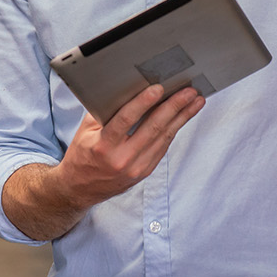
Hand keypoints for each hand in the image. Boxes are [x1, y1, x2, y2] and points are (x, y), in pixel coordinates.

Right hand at [49, 84, 203, 208]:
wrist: (81, 188)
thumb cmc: (83, 153)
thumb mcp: (85, 131)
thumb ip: (104, 112)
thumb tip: (128, 89)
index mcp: (103, 146)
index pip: (126, 121)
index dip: (143, 103)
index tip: (158, 89)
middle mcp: (121, 159)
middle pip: (153, 129)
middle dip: (174, 107)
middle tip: (189, 91)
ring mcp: (136, 168)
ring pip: (164, 138)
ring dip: (182, 117)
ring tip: (196, 101)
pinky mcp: (145, 172)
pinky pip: (163, 147)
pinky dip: (174, 129)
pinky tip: (184, 116)